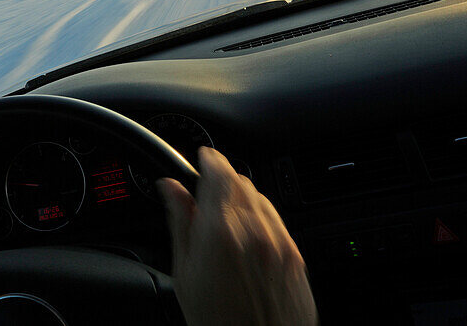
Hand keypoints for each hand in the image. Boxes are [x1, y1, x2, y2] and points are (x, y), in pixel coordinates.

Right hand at [157, 147, 317, 325]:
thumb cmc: (216, 321)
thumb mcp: (184, 272)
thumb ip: (180, 221)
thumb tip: (169, 188)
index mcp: (220, 230)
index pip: (218, 170)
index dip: (207, 158)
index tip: (201, 157)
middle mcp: (255, 229)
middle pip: (240, 180)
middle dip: (223, 178)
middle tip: (207, 191)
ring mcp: (279, 242)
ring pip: (261, 197)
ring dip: (242, 196)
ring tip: (225, 218)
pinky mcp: (296, 255)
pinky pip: (277, 220)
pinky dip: (261, 217)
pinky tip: (247, 238)